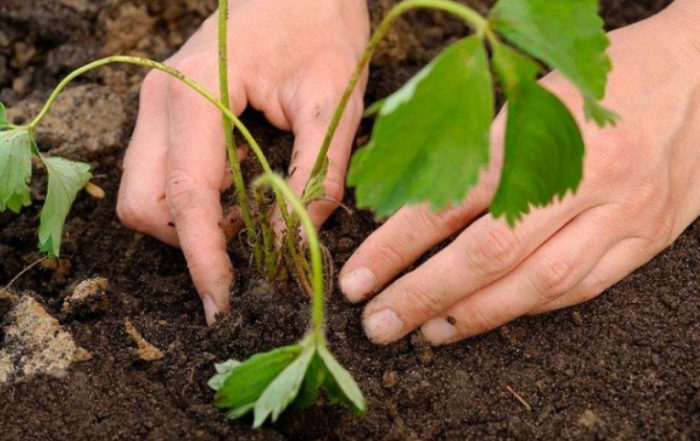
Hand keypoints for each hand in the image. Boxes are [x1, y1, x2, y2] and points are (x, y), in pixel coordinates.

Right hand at [117, 0, 368, 323]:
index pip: (186, 197)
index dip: (204, 258)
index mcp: (196, 94)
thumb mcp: (334, 102)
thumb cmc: (320, 26)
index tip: (224, 301)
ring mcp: (158, 103)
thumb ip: (316, 177)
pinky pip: (161, 173)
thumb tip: (294, 242)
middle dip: (189, 241)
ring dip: (190, 221)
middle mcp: (161, 100)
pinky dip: (192, 199)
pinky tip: (238, 189)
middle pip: (144, 204)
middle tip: (250, 242)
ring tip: (248, 212)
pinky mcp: (169, 109)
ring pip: (145, 192)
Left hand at [340, 1, 699, 344]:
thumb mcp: (531, 92)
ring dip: (474, 315)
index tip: (358, 278)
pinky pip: (582, 287)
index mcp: (544, 129)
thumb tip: (411, 204)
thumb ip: (479, 148)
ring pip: (538, 284)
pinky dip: (527, 309)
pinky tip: (488, 317)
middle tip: (378, 323)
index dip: (398, 246)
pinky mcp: (647, 238)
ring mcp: (623, 213)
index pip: (453, 200)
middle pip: (491, 254)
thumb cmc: (600, 78)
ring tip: (425, 331)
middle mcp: (586, 177)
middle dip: (424, 295)